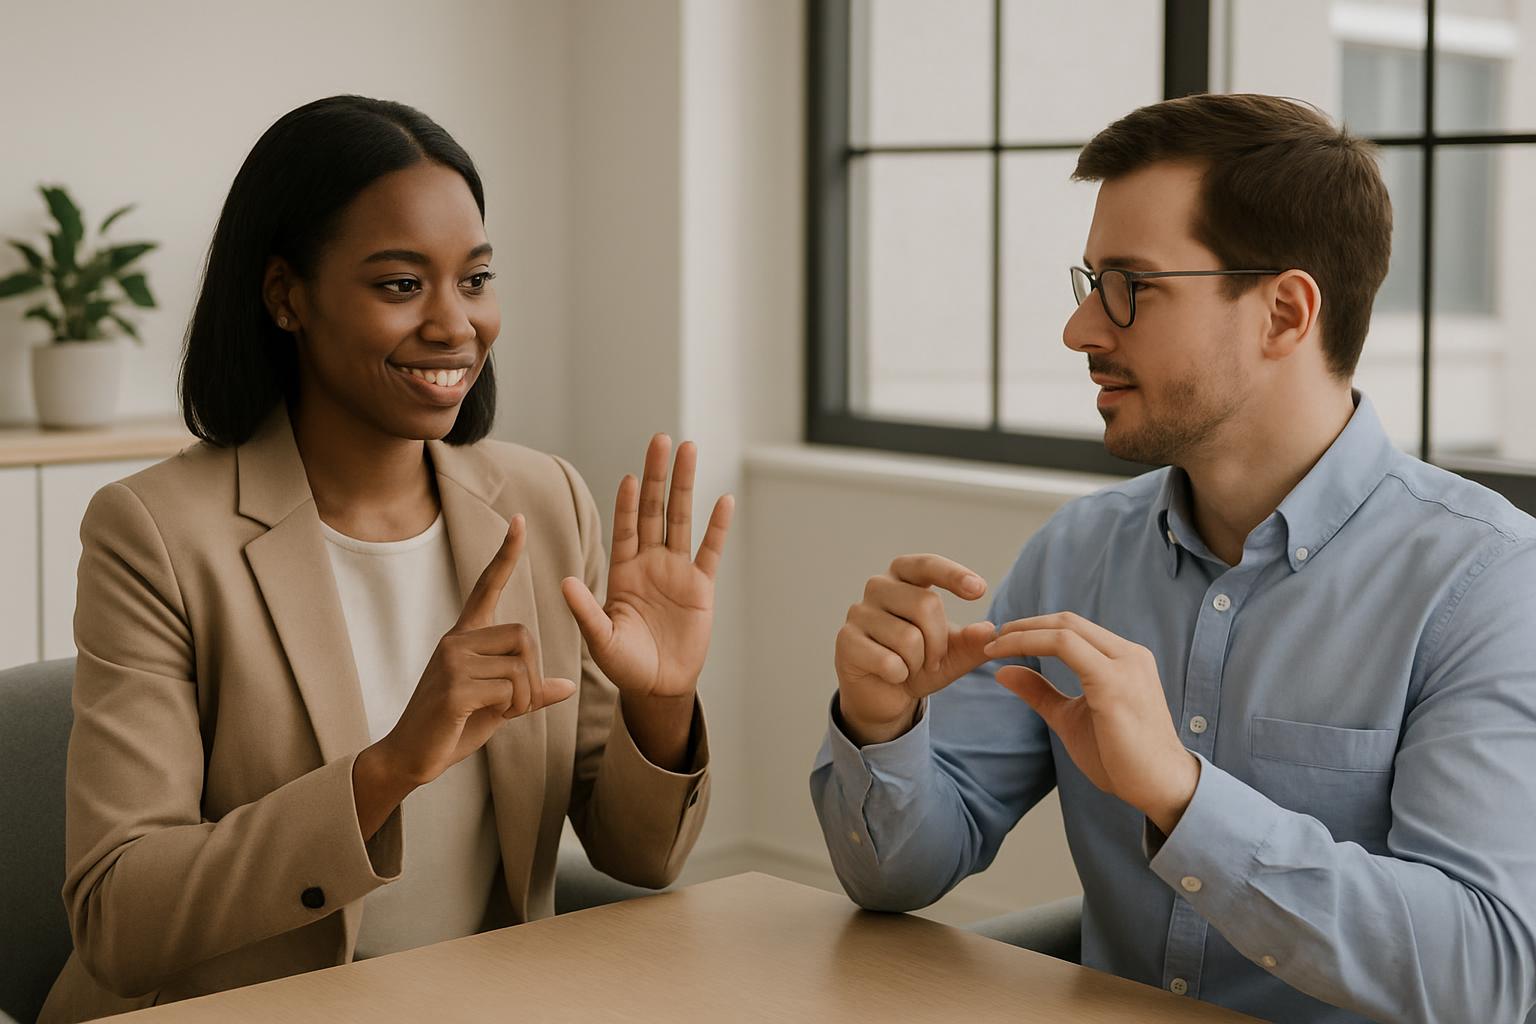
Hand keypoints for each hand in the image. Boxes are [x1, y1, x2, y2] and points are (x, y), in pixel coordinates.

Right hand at [375, 514, 577, 788]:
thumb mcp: (498, 704)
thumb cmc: (454, 726)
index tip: (518, 520)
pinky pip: (509, 689)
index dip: (504, 555)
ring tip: (501, 713)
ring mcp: (452, 661)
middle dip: (532, 674)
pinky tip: (490, 718)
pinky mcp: (453, 688)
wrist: (412, 756)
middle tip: (516, 702)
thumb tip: (567, 686)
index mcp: (464, 637)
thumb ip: (528, 690)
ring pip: (520, 666)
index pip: (486, 586)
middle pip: (524, 635)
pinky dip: (513, 708)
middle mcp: (456, 640)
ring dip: (524, 697)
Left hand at [560, 434, 733, 702]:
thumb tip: (564, 582)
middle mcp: (649, 562)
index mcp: (622, 571)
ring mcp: (677, 570)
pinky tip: (723, 499)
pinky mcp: (701, 586)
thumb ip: (586, 610)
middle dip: (657, 475)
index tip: (632, 477)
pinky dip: (717, 526)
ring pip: (681, 519)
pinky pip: (710, 550)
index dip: (629, 503)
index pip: (626, 527)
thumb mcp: (600, 638)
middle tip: (661, 440)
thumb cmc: (624, 664)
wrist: (658, 686)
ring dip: (685, 485)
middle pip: (655, 509)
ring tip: (690, 449)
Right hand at [834, 554, 996, 745]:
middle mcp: (878, 587)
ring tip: (910, 667)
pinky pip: (888, 660)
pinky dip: (900, 675)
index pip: (927, 565)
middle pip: (925, 604)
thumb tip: (989, 630)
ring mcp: (858, 612)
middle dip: (939, 642)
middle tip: (934, 661)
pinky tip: (892, 675)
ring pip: (908, 637)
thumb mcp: (952, 655)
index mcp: (904, 577)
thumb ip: (972, 642)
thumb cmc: (918, 663)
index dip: (953, 575)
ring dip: (918, 663)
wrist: (884, 694)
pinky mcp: (846, 640)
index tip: (980, 590)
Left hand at [985, 612, 1199, 833]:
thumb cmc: (1121, 757)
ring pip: (1065, 629)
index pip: (1074, 629)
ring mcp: (1124, 665)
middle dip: (1025, 624)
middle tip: (992, 636)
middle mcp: (1128, 654)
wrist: (1160, 787)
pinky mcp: (1113, 682)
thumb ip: (1041, 693)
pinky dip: (1030, 644)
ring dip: (1023, 632)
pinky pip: (1065, 647)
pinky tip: (1006, 656)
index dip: (1034, 628)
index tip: (1002, 641)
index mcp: (1123, 659)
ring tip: (993, 645)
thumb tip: (1004, 672)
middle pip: (1068, 621)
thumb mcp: (1070, 717)